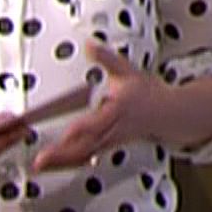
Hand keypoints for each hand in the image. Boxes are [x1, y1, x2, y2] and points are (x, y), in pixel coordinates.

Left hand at [31, 42, 168, 171]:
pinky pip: (87, 157)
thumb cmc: (148, 94)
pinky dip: (70, 163)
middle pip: (87, 145)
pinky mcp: (107, 147)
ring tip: (41, 165)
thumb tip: (89, 45)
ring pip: (85, 155)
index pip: (99, 122)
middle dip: (64, 154)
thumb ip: (106, 58)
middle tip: (42, 160)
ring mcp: (111, 141)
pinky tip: (54, 165)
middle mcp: (114, 129)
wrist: (170, 114)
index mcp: (118, 109)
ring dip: (62, 162)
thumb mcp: (127, 70)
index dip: (83, 130)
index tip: (66, 135)